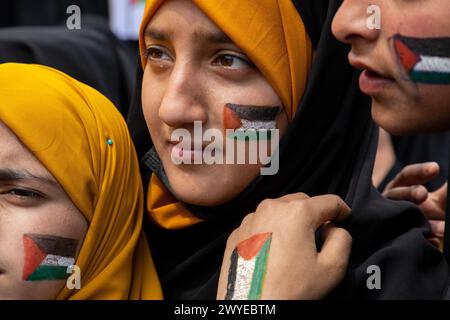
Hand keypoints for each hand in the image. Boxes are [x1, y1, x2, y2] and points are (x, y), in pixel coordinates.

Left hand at [217, 193, 351, 299]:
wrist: (252, 307)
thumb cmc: (290, 290)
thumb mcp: (331, 268)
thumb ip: (342, 239)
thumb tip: (333, 228)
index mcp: (296, 212)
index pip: (329, 201)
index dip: (341, 210)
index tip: (344, 218)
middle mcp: (271, 208)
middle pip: (302, 202)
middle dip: (314, 214)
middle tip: (319, 236)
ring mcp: (250, 219)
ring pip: (279, 211)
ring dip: (291, 221)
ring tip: (294, 247)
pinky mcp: (237, 232)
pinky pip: (261, 223)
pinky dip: (271, 231)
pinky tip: (274, 252)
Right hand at [382, 162, 446, 246]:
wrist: (412, 237)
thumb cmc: (424, 212)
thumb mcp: (435, 200)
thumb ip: (444, 192)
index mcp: (400, 188)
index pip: (407, 175)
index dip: (419, 171)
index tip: (435, 168)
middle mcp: (391, 201)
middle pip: (397, 193)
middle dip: (410, 193)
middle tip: (423, 193)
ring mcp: (391, 218)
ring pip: (400, 216)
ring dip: (418, 219)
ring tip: (441, 227)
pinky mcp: (394, 236)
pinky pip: (405, 236)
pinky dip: (422, 238)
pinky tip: (434, 239)